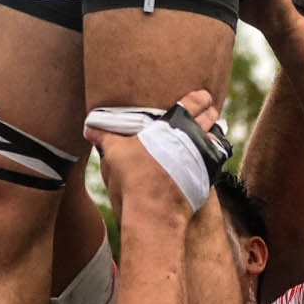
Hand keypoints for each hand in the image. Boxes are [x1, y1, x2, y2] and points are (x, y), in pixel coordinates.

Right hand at [85, 90, 220, 216]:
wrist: (153, 207)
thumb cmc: (135, 175)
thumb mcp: (115, 151)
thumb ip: (104, 136)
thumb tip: (89, 128)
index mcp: (174, 124)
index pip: (194, 103)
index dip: (200, 98)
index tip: (204, 96)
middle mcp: (193, 137)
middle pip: (209, 118)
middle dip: (210, 113)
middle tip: (210, 110)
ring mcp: (203, 157)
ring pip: (214, 139)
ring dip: (212, 134)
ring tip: (209, 133)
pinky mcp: (207, 176)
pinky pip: (215, 160)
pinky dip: (213, 156)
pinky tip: (207, 157)